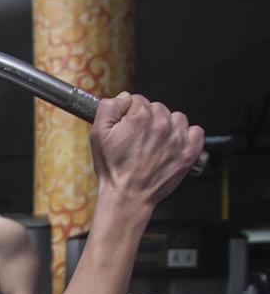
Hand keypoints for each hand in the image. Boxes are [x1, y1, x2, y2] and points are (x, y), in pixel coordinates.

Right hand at [89, 93, 204, 208]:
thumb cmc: (113, 168)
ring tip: (156, 142)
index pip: (138, 100)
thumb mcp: (98, 135)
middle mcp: (162, 124)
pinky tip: (174, 144)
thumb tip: (124, 97)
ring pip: (176, 117)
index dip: (129, 112)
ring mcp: (177, 139)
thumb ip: (108, 108)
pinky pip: (196, 132)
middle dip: (148, 118)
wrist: (128, 196)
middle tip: (139, 137)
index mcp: (140, 117)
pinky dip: (187, 136)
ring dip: (168, 125)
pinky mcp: (188, 152)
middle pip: (157, 107)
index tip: (127, 125)